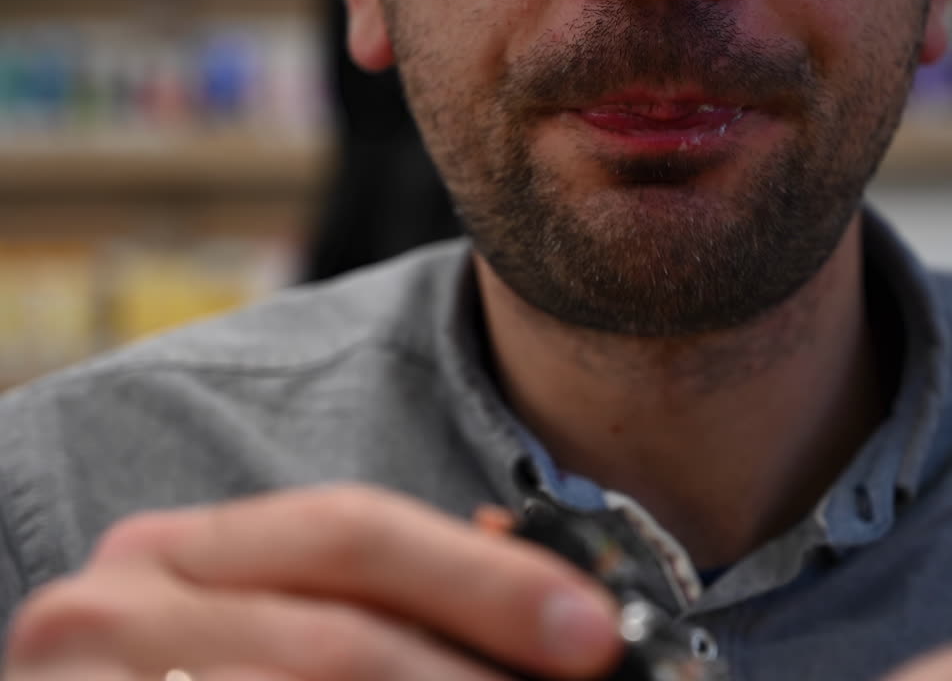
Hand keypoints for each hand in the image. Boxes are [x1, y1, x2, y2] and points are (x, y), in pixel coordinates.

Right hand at [3, 486, 622, 680]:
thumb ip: (387, 607)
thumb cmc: (201, 679)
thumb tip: (557, 612)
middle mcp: (114, 608)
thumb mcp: (280, 629)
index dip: (486, 578)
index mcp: (176, 551)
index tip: (591, 631)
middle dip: (472, 676)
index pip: (354, 529)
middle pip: (340, 634)